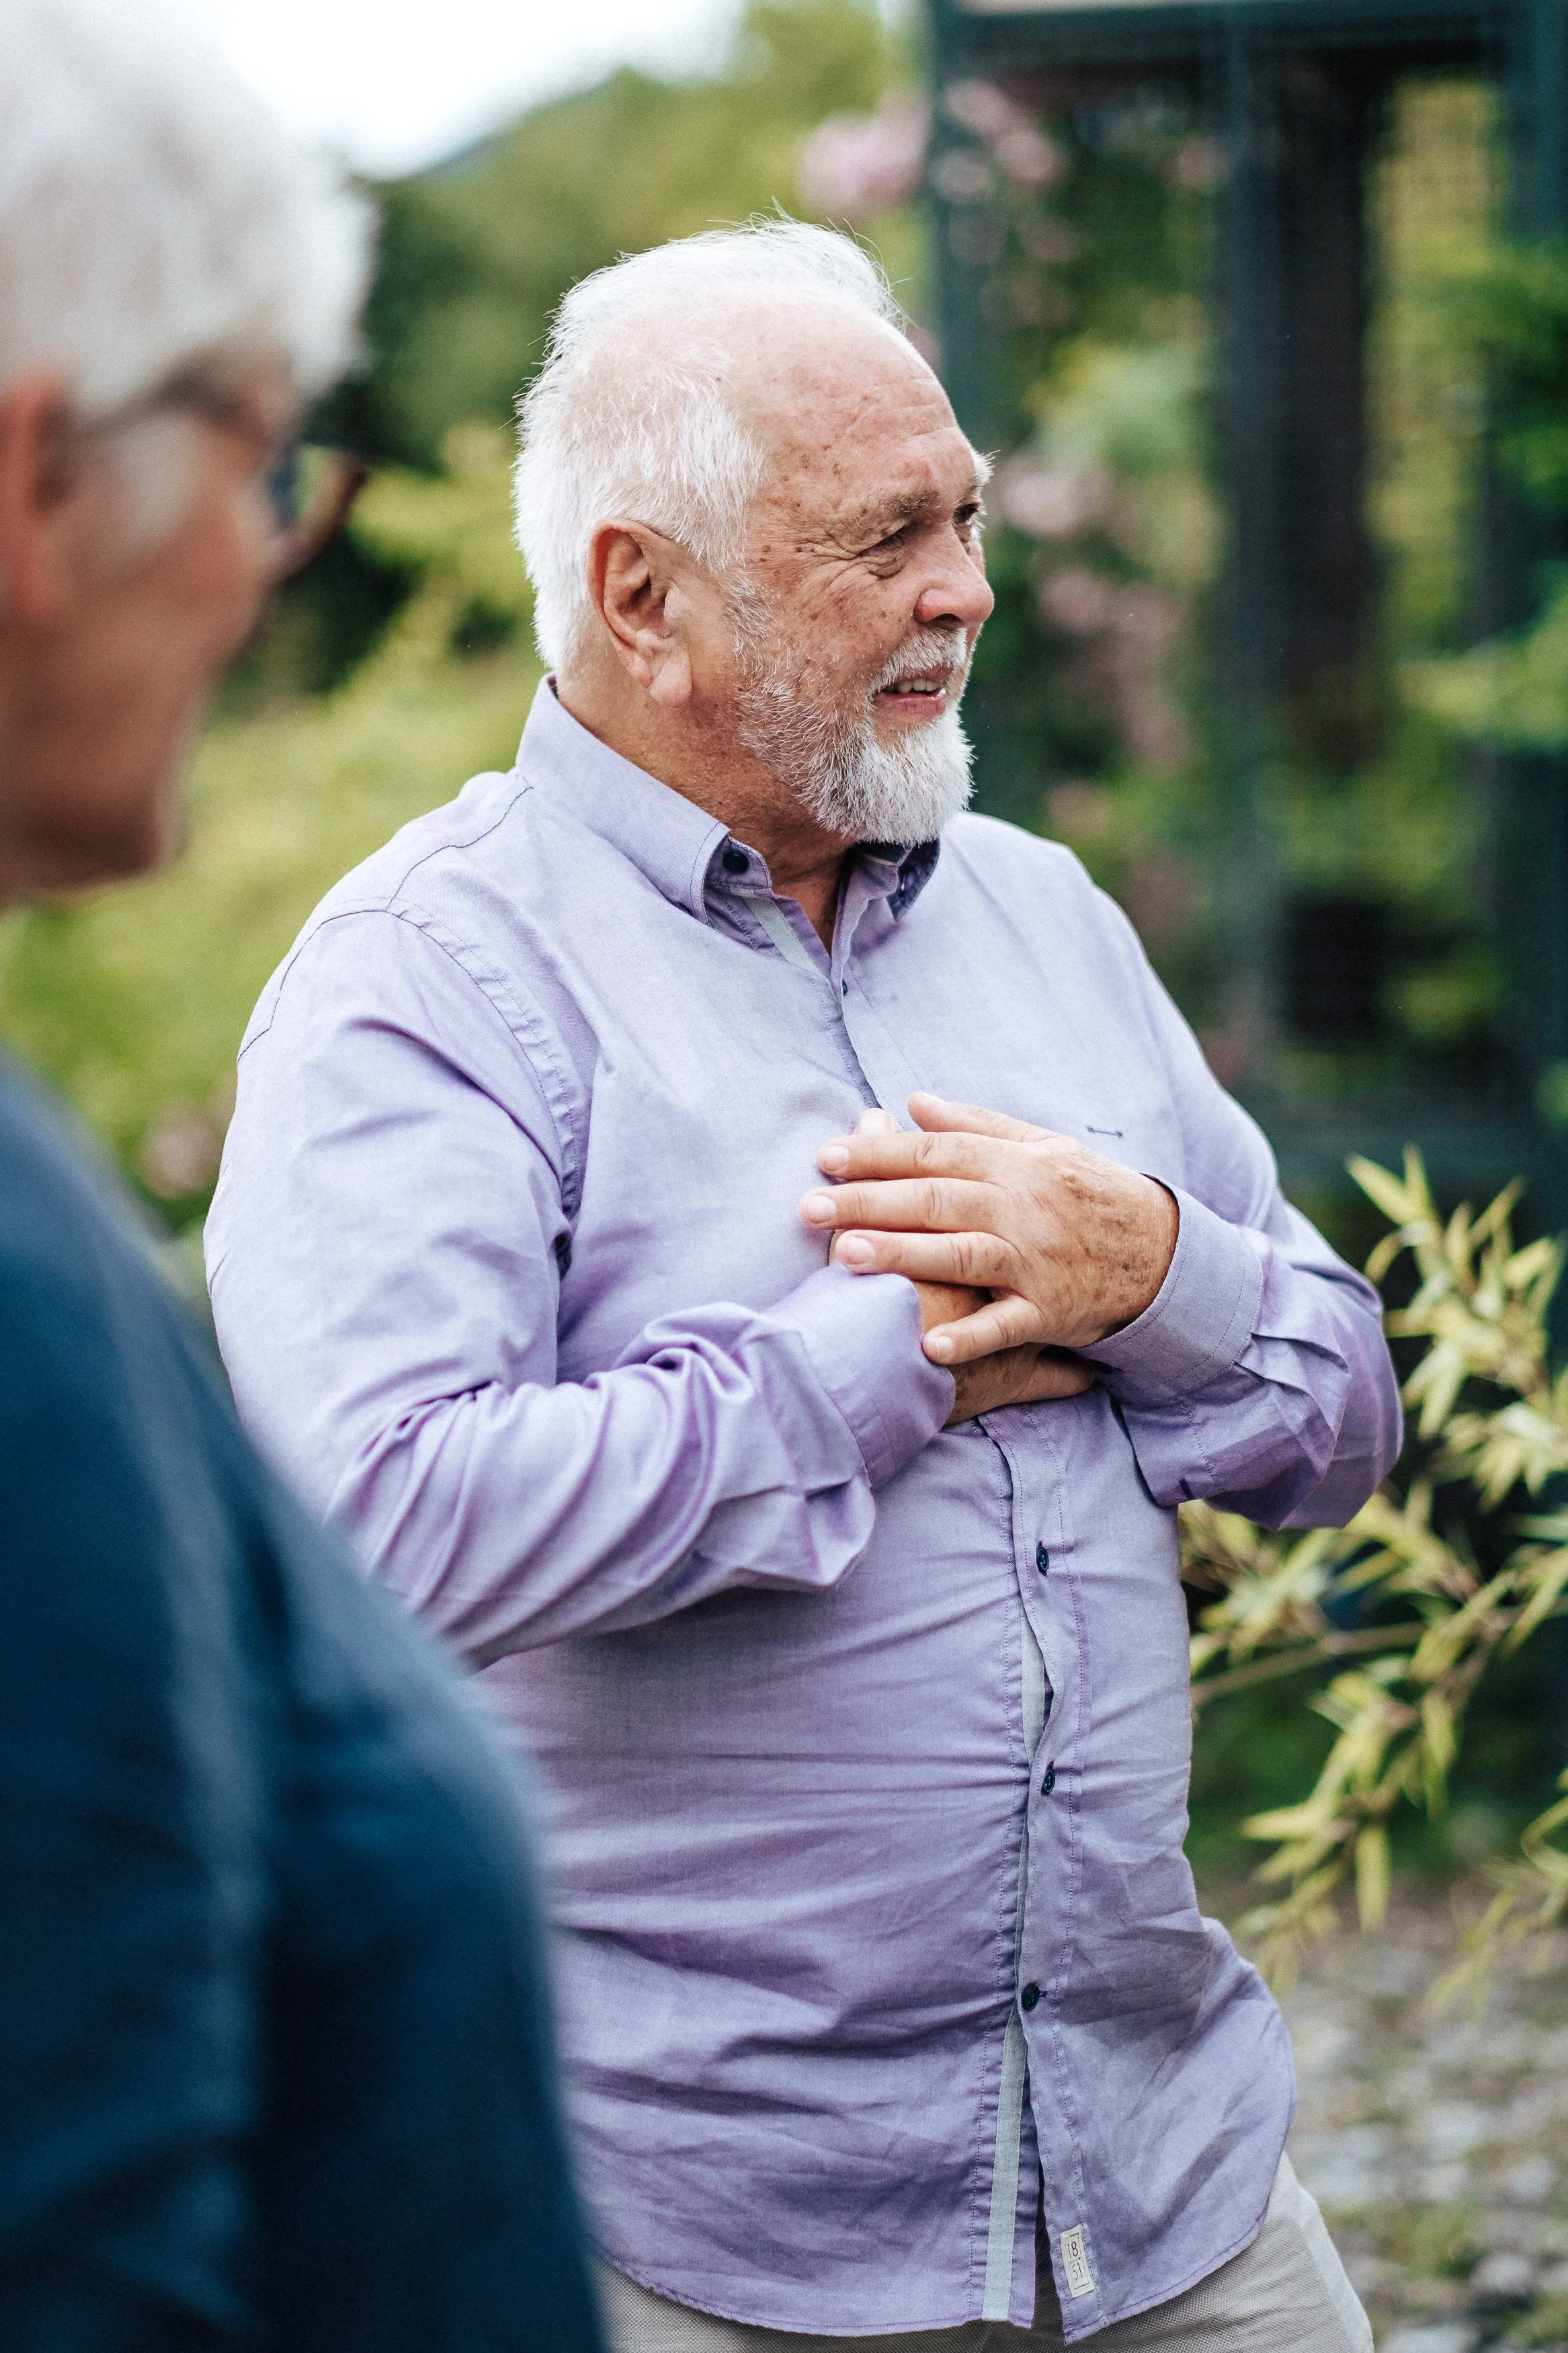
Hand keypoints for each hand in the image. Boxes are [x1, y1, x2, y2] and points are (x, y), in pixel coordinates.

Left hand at [825, 1107, 1096, 1418]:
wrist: (1162, 1251)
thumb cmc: (1087, 1194)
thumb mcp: (1042, 1146)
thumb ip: (975, 1125)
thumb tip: (911, 1101)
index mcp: (1015, 1165)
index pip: (936, 1152)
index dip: (879, 1153)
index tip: (825, 1157)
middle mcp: (1023, 1208)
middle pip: (936, 1200)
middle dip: (869, 1202)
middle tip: (809, 1206)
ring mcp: (1036, 1262)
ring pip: (962, 1254)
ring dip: (904, 1255)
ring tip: (847, 1255)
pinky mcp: (1051, 1312)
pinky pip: (1006, 1326)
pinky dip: (969, 1336)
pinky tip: (927, 1346)